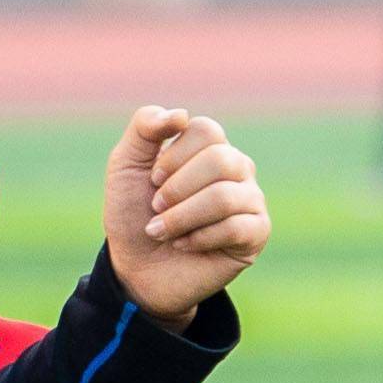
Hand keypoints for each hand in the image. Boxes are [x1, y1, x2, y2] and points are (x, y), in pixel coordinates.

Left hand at [107, 108, 268, 325]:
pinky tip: (185, 245)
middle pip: (220, 160)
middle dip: (177, 189)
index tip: (152, 178)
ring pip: (225, 196)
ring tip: (161, 231)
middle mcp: (236, 168)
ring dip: (182, 218)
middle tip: (156, 207)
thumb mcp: (126, 164)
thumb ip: (145, 128)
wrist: (136, 268)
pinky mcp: (257, 233)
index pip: (206, 131)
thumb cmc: (134, 213)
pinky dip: (200, 238)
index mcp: (209, 146)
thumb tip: (181, 114)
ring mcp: (250, 199)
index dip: (174, 156)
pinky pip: (236, 227)